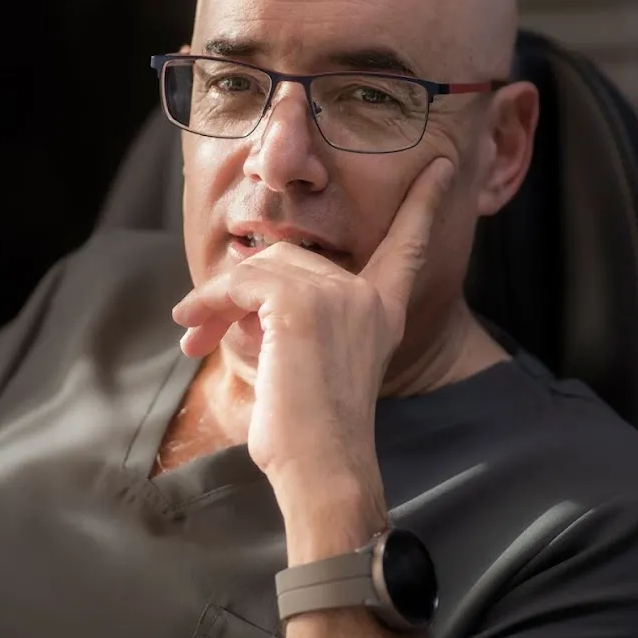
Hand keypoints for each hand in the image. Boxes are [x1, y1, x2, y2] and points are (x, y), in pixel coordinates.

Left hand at [171, 157, 454, 485]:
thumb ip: (301, 317)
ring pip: (258, 267)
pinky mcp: (298, 305)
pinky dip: (209, 303)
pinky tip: (194, 330)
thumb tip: (243, 295)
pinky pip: (239, 283)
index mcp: (383, 310)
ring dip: (217, 300)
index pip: (408, 245)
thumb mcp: (316, 363)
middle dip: (241, 288)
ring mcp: (335, 296)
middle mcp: (367, 296)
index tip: (443, 166)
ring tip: (196, 336)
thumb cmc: (311, 432)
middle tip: (203, 328)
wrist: (321, 471)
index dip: (425, 203)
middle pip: (289, 255)